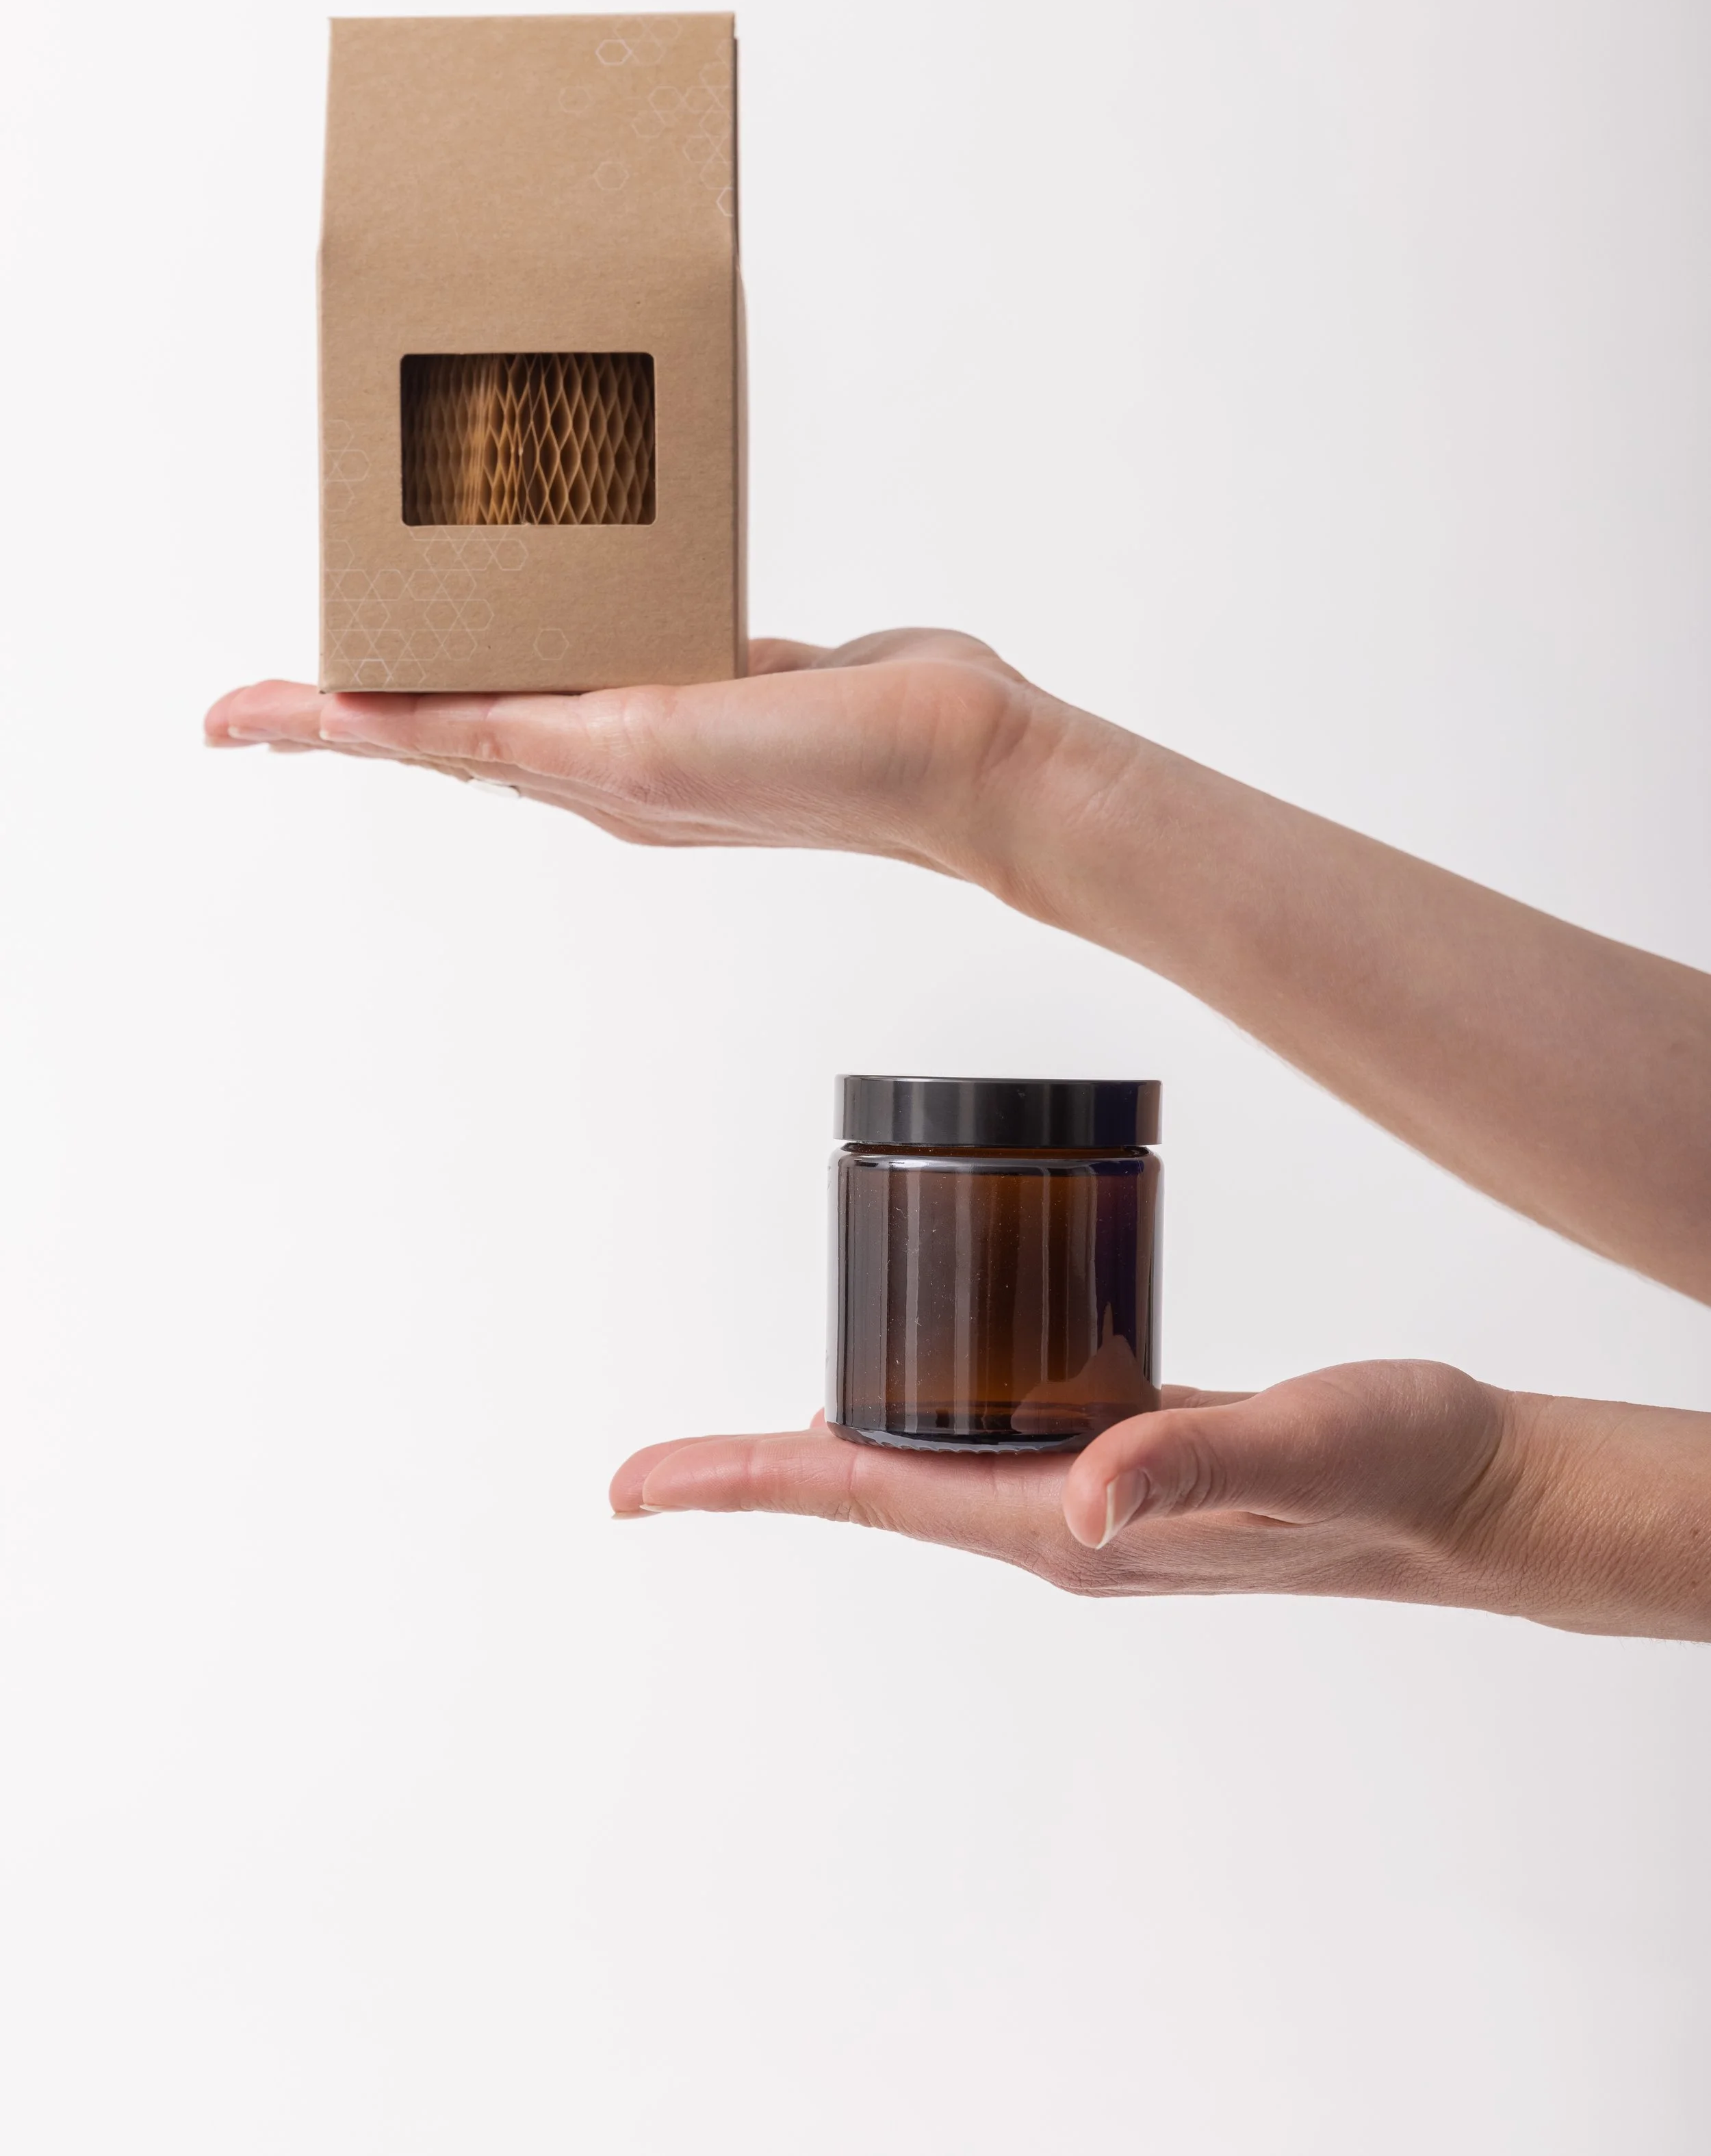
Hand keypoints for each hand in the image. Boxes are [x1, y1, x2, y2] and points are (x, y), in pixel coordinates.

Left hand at [204, 630, 1101, 892]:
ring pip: (531, 671)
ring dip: (463, 643)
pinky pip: (616, 633)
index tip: (229, 720)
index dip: (317, 724)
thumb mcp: (660, 748)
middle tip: (290, 669)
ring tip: (404, 599)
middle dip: (367, 691)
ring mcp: (670, 714)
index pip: (417, 742)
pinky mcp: (728, 671)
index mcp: (585, 774)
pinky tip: (561, 570)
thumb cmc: (833, 772)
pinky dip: (564, 610)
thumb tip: (456, 733)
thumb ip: (551, 737)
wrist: (969, 763)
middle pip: (455, 715)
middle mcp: (611, 752)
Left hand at [610, 1365, 1710, 1640]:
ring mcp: (1094, 1494)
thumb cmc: (1396, 1468)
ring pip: (927, 1466)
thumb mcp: (1295, 1445)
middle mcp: (1064, 1520)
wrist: (1473, 1486)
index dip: (746, 1483)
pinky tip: (911, 1375)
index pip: (872, 1497)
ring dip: (832, 1451)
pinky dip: (924, 1410)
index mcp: (1071, 1526)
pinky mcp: (1128, 1453)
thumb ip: (1192, 1462)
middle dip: (756, 1481)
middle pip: (873, 1491)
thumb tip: (1077, 1499)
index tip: (637, 1488)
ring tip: (739, 1441)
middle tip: (647, 1475)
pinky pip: (991, 1438)